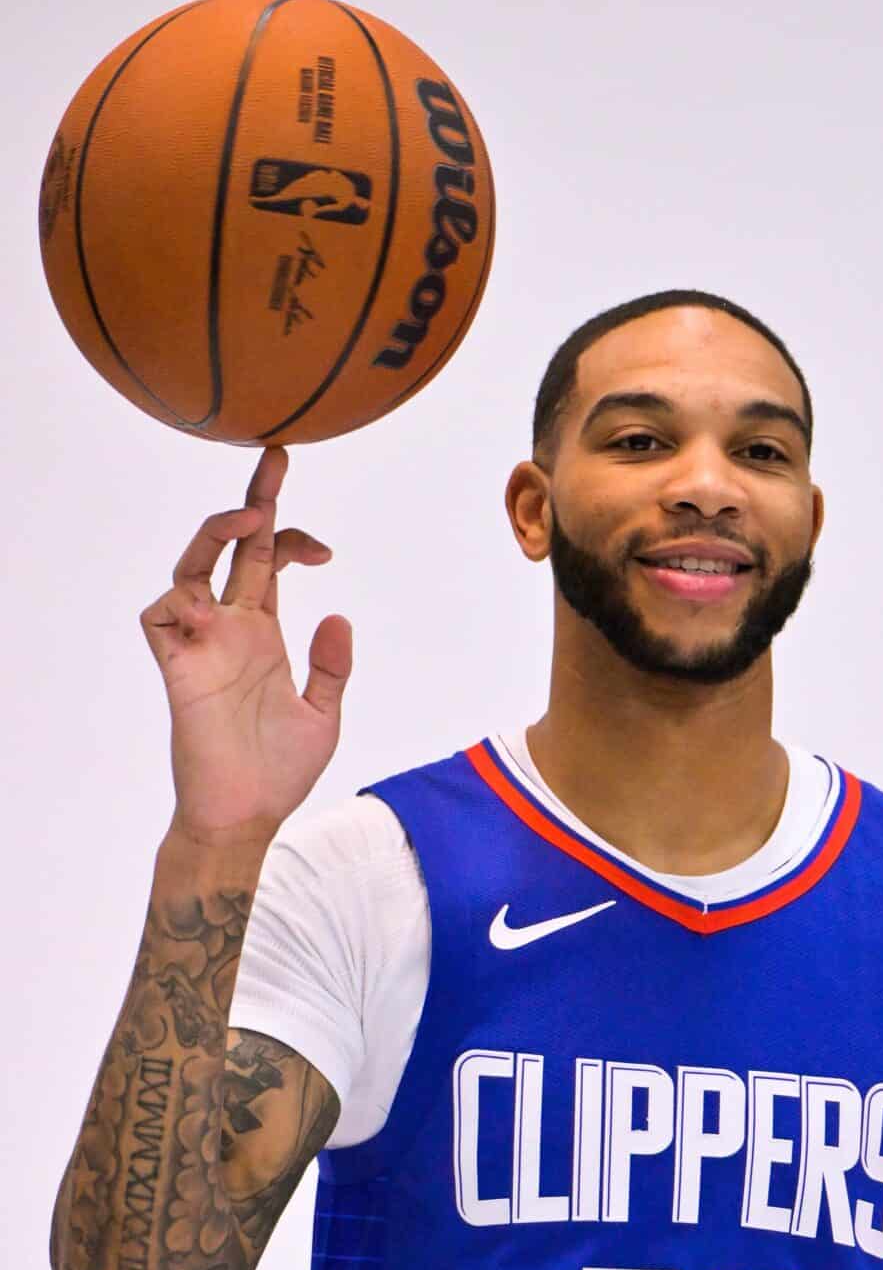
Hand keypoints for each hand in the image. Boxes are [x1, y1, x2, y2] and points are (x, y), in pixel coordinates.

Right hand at [140, 444, 351, 849]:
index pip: (270, 562)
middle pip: (232, 545)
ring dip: (216, 534)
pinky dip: (178, 599)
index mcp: (263, 633)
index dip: (294, 540)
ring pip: (192, 566)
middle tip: (278, 454)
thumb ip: (331, 667)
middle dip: (254, 499)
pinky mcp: (178, 667)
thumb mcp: (323, 715)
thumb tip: (338, 615)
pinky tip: (207, 609)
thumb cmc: (278, 770)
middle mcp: (230, 628)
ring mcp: (202, 644)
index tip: (325, 550)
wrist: (245, 815)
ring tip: (249, 517)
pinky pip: (158, 614)